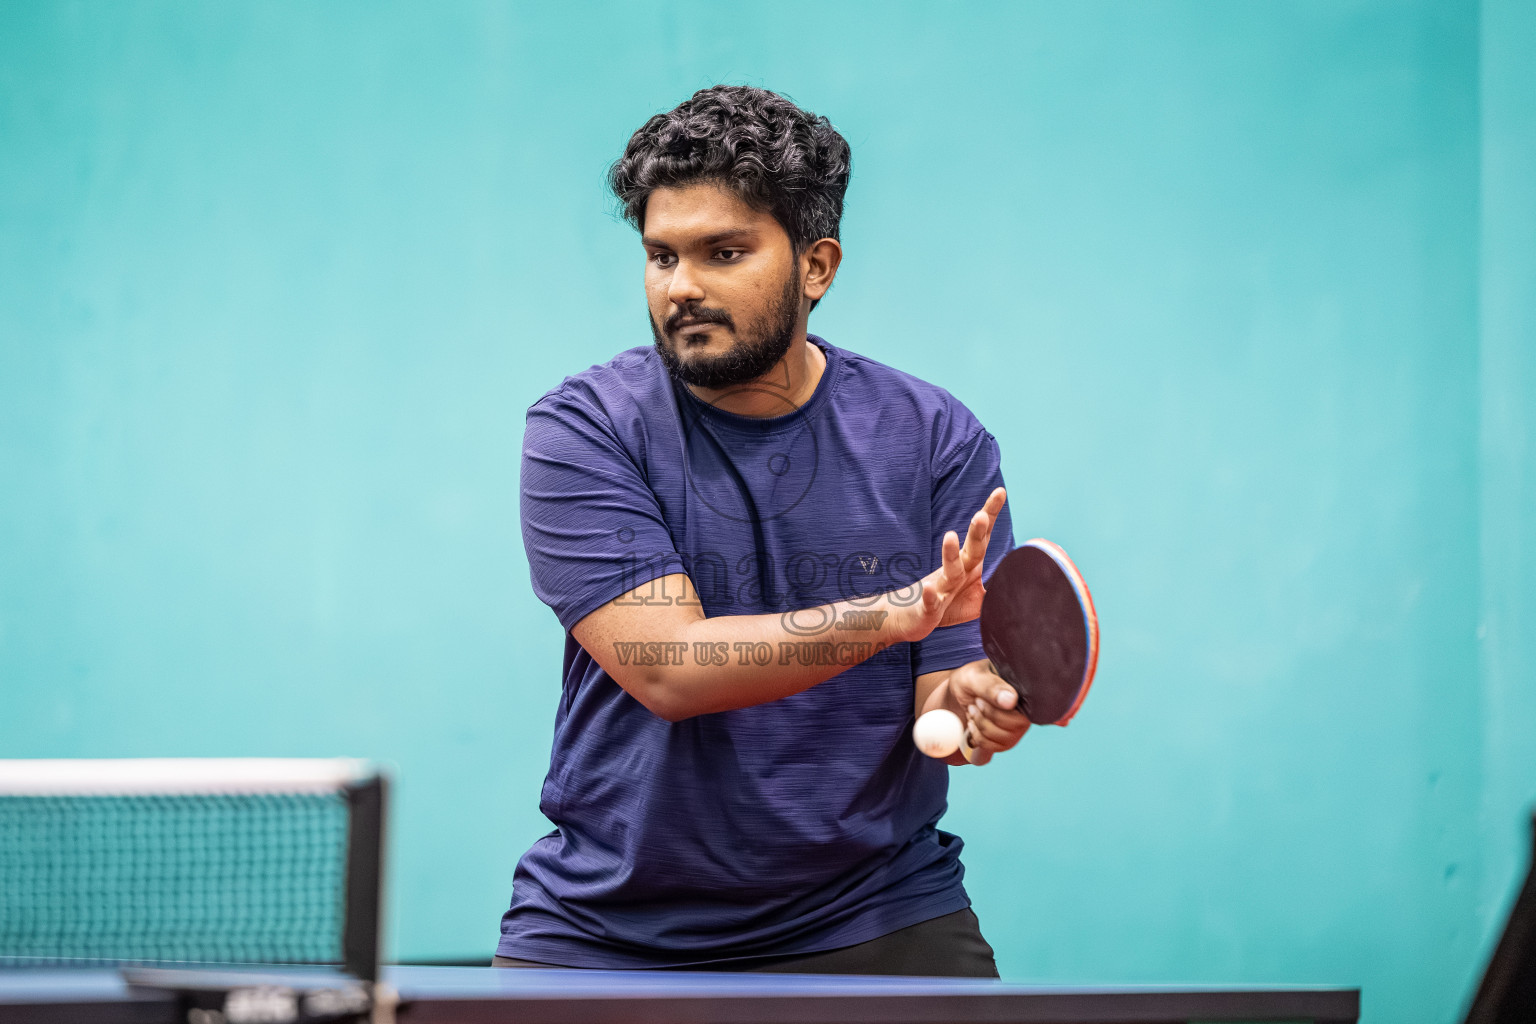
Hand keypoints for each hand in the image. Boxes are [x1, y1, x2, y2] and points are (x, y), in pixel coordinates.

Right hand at [895, 487, 1005, 639]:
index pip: (982, 537)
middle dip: (977, 531)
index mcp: (968, 565)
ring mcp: (940, 588)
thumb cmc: (946, 605)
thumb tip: (1024, 585)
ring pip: (948, 571)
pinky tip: (928, 589)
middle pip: (970, 549)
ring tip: (949, 535)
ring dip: (949, 553)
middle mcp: (956, 571)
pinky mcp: (928, 608)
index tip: (1000, 491)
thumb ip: (997, 590)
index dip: (990, 515)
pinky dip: (929, 596)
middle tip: (981, 515)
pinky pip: (930, 601)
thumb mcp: (977, 600)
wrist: (910, 619)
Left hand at [949, 659, 1029, 765]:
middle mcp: (1025, 712)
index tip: (979, 699)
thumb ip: (991, 686)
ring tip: (973, 710)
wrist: (959, 691)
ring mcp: (1017, 729)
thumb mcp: (974, 677)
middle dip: (987, 716)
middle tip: (976, 702)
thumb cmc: (970, 680)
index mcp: (1024, 693)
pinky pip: (994, 747)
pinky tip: (974, 722)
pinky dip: (978, 736)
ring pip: (1004, 740)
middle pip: (1015, 727)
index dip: (997, 710)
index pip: (1023, 712)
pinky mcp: (1006, 740)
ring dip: (981, 725)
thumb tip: (1012, 701)